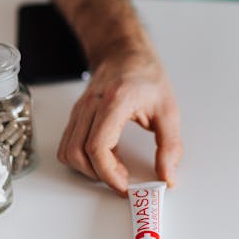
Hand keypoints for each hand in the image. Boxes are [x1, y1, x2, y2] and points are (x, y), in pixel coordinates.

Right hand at [57, 49, 182, 195]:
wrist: (125, 53)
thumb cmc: (146, 76)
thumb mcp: (168, 110)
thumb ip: (170, 145)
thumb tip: (167, 176)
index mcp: (115, 102)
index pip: (98, 146)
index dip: (109, 173)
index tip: (126, 186)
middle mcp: (91, 105)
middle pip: (78, 153)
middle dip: (99, 175)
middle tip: (123, 181)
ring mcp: (80, 110)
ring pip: (68, 152)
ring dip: (88, 169)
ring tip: (115, 169)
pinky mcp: (76, 115)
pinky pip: (69, 145)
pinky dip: (83, 158)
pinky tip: (107, 156)